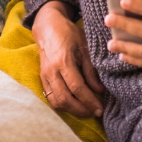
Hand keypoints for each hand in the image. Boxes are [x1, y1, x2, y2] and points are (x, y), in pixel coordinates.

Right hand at [32, 1, 104, 117]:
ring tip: (86, 111)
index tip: (100, 109)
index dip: (89, 101)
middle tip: (95, 113)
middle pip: (64, 99)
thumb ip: (91, 70)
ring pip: (56, 102)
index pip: (77, 88)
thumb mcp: (84, 48)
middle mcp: (51, 72)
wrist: (47, 28)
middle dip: (81, 110)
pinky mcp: (42, 80)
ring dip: (71, 110)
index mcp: (63, 62)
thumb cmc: (69, 35)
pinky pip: (51, 98)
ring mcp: (44, 77)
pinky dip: (63, 105)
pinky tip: (74, 105)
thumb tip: (99, 90)